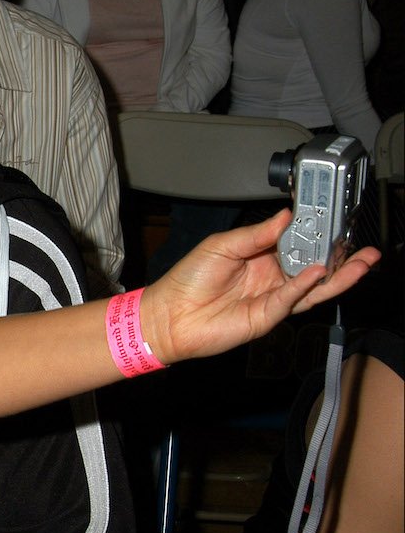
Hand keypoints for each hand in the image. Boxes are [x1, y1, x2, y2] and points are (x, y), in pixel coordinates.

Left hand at [143, 210, 379, 362]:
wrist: (170, 314)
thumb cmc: (189, 279)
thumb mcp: (222, 245)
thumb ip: (256, 234)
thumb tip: (286, 215)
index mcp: (261, 255)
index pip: (297, 241)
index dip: (316, 232)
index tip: (334, 219)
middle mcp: (272, 276)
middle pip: (313, 265)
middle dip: (338, 254)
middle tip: (360, 243)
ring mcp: (273, 298)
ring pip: (313, 286)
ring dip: (339, 275)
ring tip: (362, 261)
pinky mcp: (268, 316)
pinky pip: (292, 299)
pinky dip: (306, 286)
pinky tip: (318, 272)